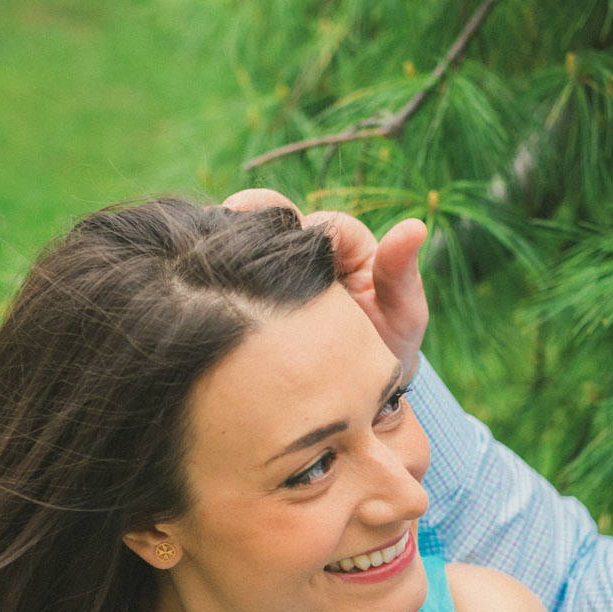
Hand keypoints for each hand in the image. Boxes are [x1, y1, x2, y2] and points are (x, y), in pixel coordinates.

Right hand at [222, 188, 428, 379]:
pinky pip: (234, 280)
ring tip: (204, 252)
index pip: (322, 226)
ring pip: (247, 246)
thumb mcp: (402, 315)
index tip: (292, 244)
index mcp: (345, 245)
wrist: (359, 397)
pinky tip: (197, 284)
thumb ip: (401, 273)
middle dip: (250, 214)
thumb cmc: (387, 349)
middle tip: (228, 215)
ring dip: (227, 246)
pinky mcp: (254, 299)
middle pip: (274, 220)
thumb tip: (415, 226)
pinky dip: (218, 278)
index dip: (307, 232)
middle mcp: (308, 252)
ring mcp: (278, 274)